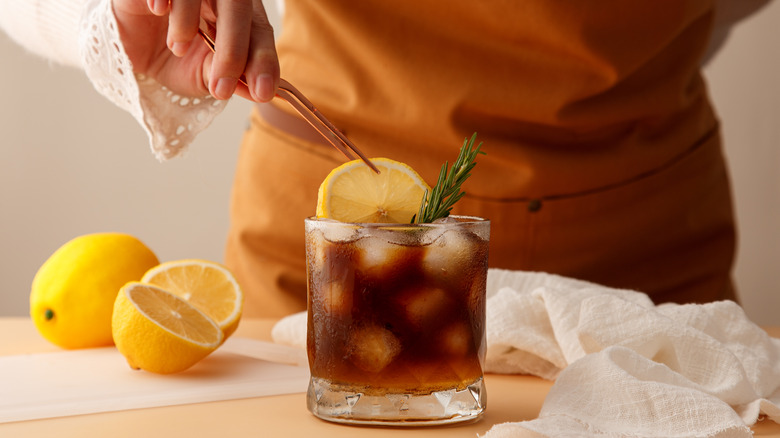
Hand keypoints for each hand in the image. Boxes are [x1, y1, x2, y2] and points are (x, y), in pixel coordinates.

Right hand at [112, 0, 278, 101]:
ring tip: (177, 49)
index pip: (259, 30)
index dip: (263, 59)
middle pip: (238, 6)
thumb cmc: (174, 59)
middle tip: (222, 87)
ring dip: (188, 23)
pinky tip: (159, 10)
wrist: (129, 49)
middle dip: (234, 49)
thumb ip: (232, 79)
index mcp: (239, 14)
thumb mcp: (204, 75)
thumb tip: (261, 91)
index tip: (262, 91)